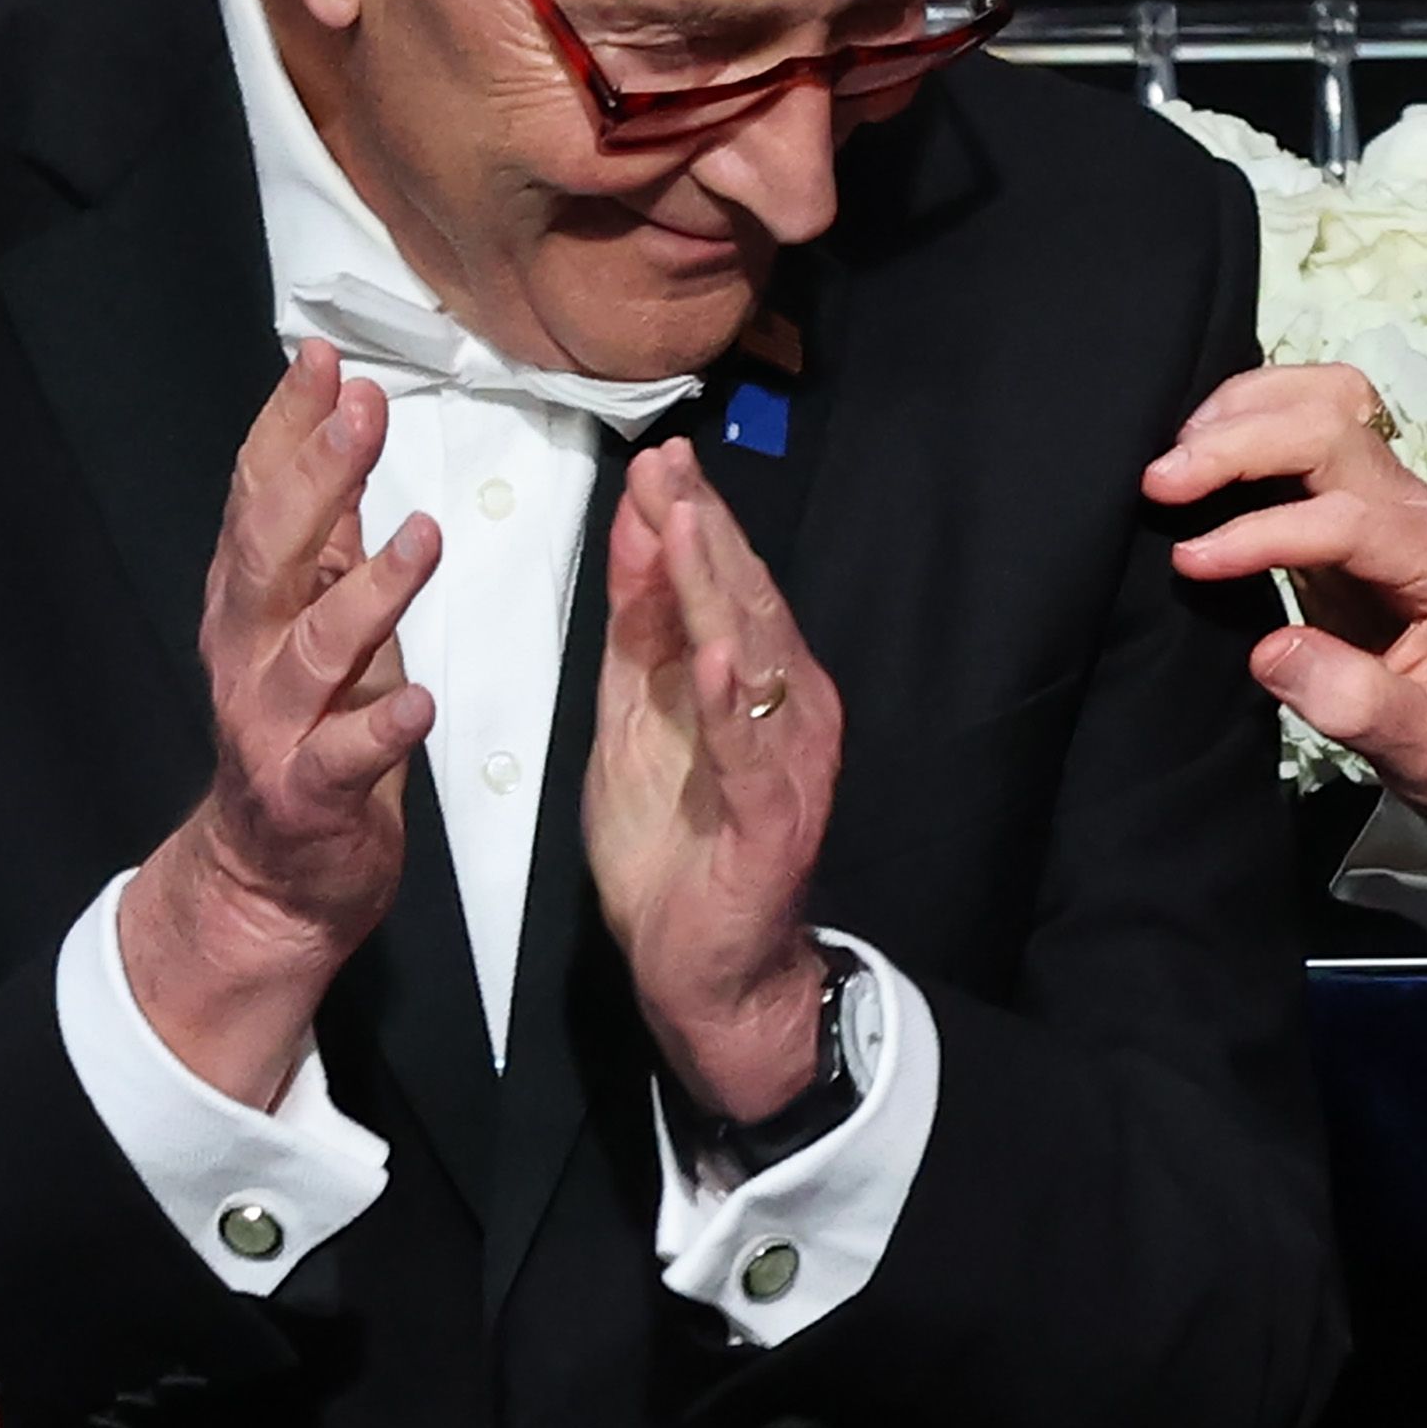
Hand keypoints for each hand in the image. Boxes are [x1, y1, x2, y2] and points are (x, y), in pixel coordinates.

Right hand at [113, 346, 438, 1112]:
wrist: (272, 876)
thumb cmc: (310, 734)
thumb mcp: (316, 622)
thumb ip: (324, 541)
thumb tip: (337, 434)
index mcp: (252, 605)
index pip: (260, 497)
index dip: (287, 427)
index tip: (325, 359)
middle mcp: (248, 653)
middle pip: (273, 554)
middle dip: (316, 480)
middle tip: (361, 412)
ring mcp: (272, 725)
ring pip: (313, 648)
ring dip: (369, 591)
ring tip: (423, 536)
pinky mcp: (307, 794)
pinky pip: (341, 758)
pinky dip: (379, 729)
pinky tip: (419, 700)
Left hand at [587, 442, 844, 1126]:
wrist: (706, 969)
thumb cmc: (676, 848)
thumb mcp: (637, 718)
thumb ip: (641, 632)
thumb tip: (641, 529)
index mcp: (757, 679)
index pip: (723, 581)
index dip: (691, 518)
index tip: (657, 457)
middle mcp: (790, 706)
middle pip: (746, 601)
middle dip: (704, 530)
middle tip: (669, 464)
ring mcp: (788, 760)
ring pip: (755, 658)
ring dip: (717, 590)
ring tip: (687, 524)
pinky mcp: (773, 817)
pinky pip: (751, 750)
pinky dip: (735, 701)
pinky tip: (718, 653)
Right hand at [1145, 364, 1426, 872]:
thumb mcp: (1425, 749)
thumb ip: (1353, 702)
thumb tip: (1269, 650)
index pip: (1350, 517)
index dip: (1264, 531)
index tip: (1192, 562)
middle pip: (1336, 429)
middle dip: (1243, 441)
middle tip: (1159, 483)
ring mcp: (1396, 510)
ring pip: (1329, 410)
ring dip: (1248, 415)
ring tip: (1175, 456)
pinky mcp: (1361, 519)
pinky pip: (1312, 443)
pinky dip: (1255, 429)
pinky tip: (1202, 454)